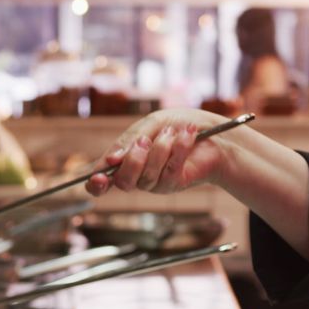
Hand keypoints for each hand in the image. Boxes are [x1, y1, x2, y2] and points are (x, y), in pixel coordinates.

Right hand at [85, 109, 231, 195]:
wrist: (213, 131)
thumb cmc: (177, 125)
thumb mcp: (151, 124)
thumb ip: (129, 140)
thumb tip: (111, 160)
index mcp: (124, 159)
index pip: (102, 179)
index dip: (96, 184)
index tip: (99, 178)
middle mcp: (137, 175)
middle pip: (123, 182)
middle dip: (133, 160)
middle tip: (145, 140)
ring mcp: (155, 182)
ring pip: (147, 177)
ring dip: (160, 149)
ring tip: (172, 132)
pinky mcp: (174, 184)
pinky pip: (170, 172)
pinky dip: (178, 149)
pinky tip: (187, 135)